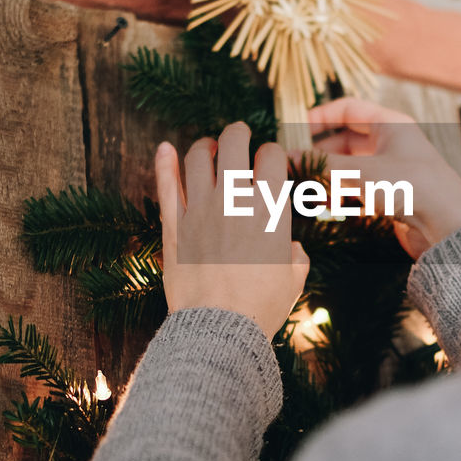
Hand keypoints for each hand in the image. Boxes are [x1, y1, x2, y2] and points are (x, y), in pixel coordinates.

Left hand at [156, 121, 309, 341]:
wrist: (218, 328)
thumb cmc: (260, 307)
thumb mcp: (292, 281)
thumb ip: (295, 258)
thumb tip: (293, 250)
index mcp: (270, 209)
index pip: (273, 157)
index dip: (272, 152)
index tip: (270, 159)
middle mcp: (235, 200)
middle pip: (234, 142)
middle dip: (238, 132)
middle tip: (239, 133)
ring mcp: (200, 209)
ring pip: (198, 157)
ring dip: (204, 145)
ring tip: (208, 146)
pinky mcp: (174, 225)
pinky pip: (166, 185)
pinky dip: (164, 163)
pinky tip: (164, 149)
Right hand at [294, 97, 460, 259]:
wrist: (447, 225)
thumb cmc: (411, 187)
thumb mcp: (361, 171)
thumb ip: (322, 165)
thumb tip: (288, 158)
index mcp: (390, 124)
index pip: (349, 108)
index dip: (321, 115)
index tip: (296, 128)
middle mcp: (391, 143)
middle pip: (345, 139)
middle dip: (319, 152)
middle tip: (294, 164)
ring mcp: (390, 169)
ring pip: (350, 166)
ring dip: (327, 175)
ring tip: (303, 186)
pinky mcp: (391, 194)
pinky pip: (358, 188)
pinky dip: (339, 192)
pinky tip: (323, 203)